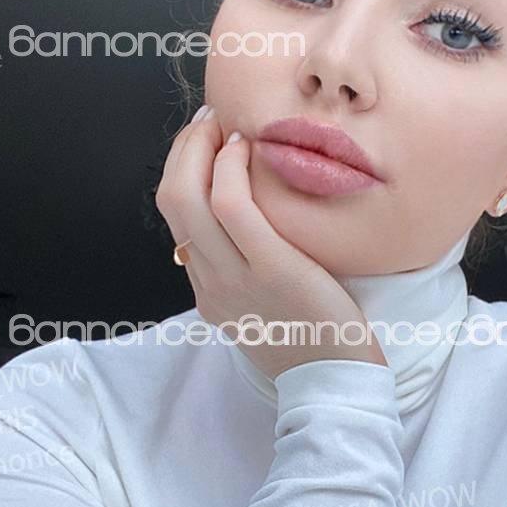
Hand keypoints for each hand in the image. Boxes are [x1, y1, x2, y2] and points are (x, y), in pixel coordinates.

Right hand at [154, 105, 388, 379]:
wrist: (336, 386)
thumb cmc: (316, 344)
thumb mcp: (267, 309)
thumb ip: (252, 271)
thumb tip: (256, 221)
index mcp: (208, 291)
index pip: (177, 218)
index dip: (184, 170)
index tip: (205, 142)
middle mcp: (210, 281)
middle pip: (170, 199)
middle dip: (183, 149)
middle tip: (210, 120)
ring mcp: (234, 276)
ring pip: (187, 196)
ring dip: (200, 147)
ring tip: (227, 125)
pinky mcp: (271, 269)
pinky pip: (232, 205)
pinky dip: (230, 167)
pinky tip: (249, 149)